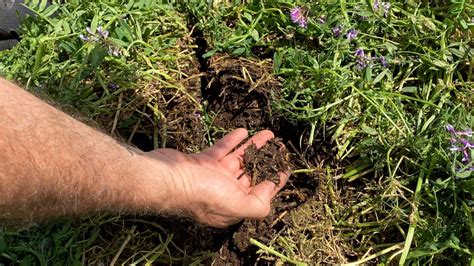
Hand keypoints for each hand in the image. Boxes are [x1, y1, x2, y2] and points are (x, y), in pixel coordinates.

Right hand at [146, 128, 288, 227]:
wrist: (164, 178)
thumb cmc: (200, 194)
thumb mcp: (235, 204)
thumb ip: (257, 204)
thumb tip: (270, 196)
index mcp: (233, 206)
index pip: (260, 194)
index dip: (274, 181)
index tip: (286, 168)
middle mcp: (224, 193)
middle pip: (251, 174)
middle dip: (266, 160)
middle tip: (280, 147)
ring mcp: (212, 177)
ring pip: (238, 160)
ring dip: (253, 147)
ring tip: (268, 134)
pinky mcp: (201, 162)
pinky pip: (221, 150)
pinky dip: (232, 141)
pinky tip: (243, 131)